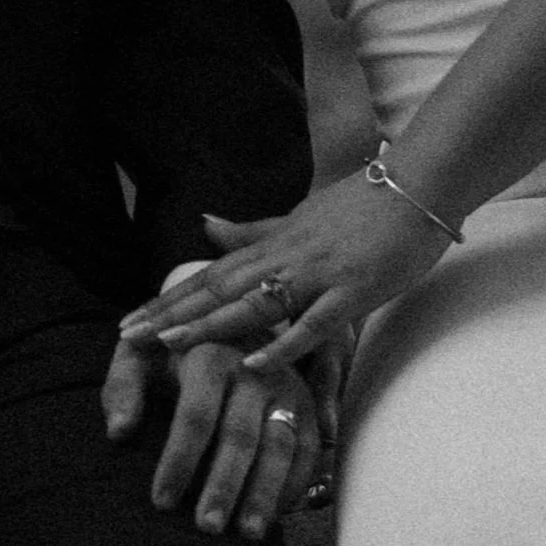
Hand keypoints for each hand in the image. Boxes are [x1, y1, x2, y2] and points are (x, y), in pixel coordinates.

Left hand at [102, 334, 320, 536]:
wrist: (225, 320)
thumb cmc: (172, 352)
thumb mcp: (138, 353)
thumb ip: (122, 387)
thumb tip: (119, 432)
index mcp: (209, 353)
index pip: (195, 414)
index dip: (179, 460)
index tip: (162, 502)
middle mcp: (253, 368)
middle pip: (240, 434)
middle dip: (224, 485)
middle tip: (208, 527)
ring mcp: (286, 386)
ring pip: (281, 445)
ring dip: (265, 492)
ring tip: (248, 533)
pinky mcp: (308, 405)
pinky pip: (309, 450)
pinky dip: (295, 484)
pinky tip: (276, 516)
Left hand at [117, 176, 453, 373]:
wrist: (419, 182)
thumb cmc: (363, 203)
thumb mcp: (299, 216)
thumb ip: (253, 229)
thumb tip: (204, 224)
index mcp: (274, 241)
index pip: (210, 273)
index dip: (168, 298)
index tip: (129, 321)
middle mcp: (287, 255)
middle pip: (219, 288)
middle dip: (171, 315)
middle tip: (126, 339)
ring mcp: (319, 272)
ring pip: (255, 302)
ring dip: (210, 325)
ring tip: (169, 347)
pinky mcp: (354, 290)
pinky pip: (313, 322)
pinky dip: (283, 342)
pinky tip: (255, 363)